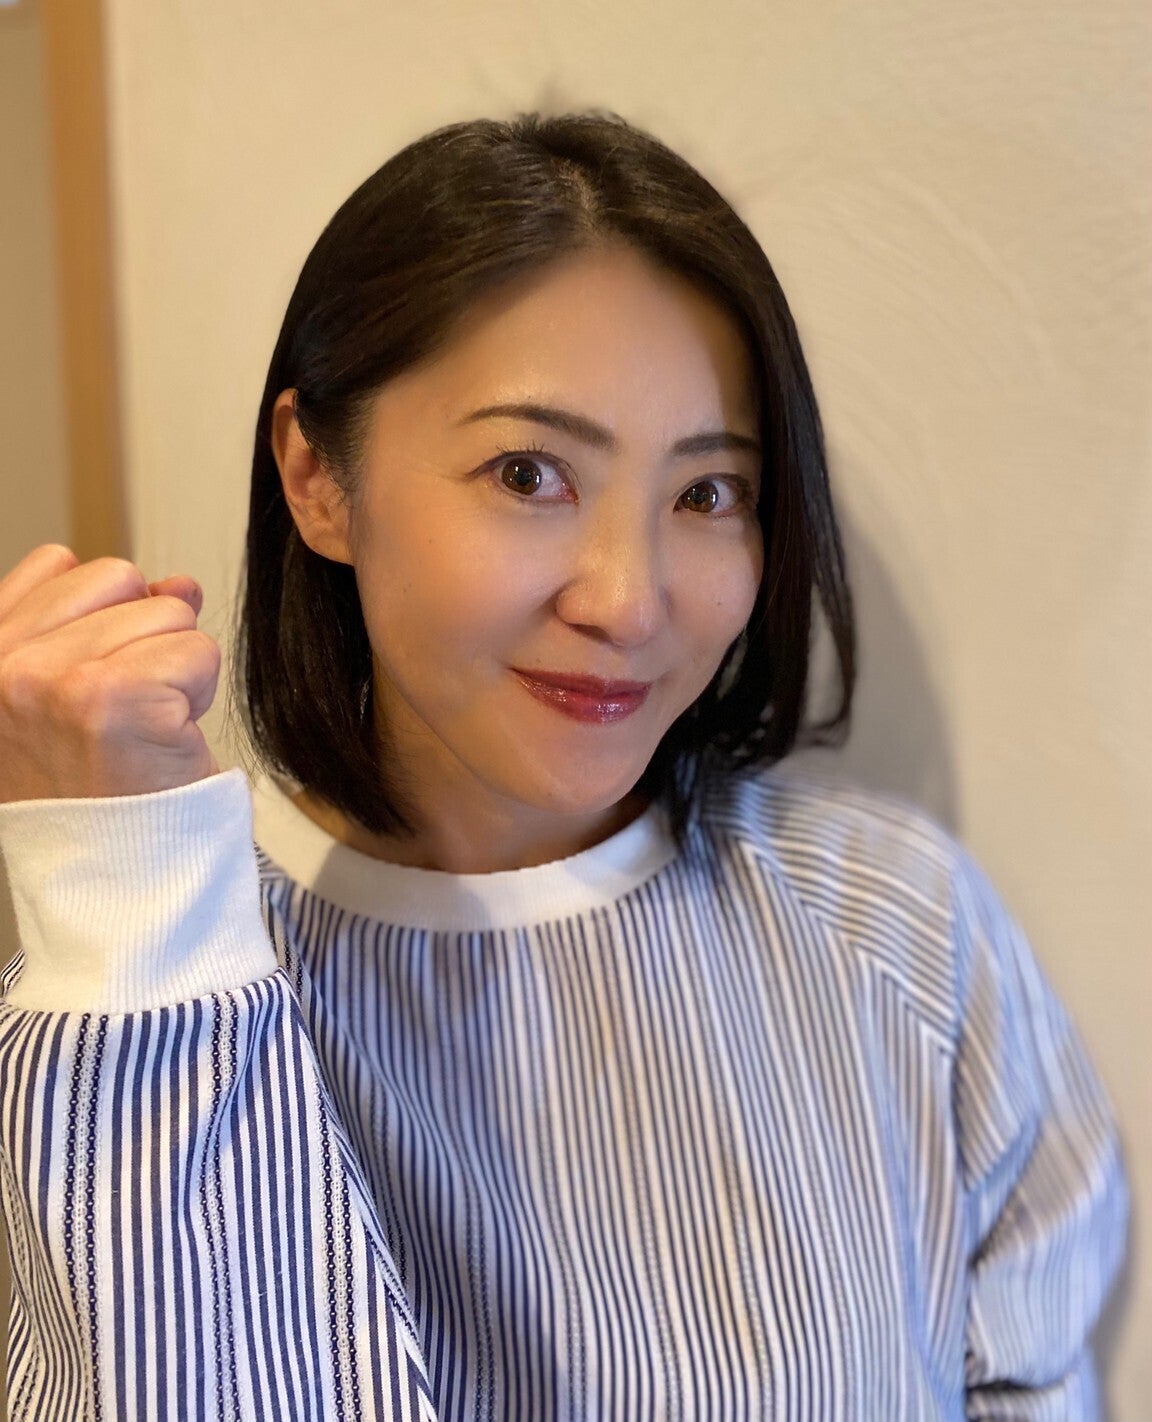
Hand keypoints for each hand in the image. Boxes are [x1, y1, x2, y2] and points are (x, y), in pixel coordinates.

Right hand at [0, 545, 221, 802]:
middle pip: (119, 577)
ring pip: (166, 611)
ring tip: (146, 729)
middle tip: (129, 714)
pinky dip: (200, 692)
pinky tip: (169, 738)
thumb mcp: (83, 694)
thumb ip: (116, 622)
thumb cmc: (102, 795)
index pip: (61, 565)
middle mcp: (0, 666)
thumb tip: (179, 581)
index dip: (107, 615)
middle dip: (146, 638)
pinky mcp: (110, 698)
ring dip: (177, 669)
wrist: (117, 883)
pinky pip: (196, 651)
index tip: (101, 683)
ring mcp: (50, 678)